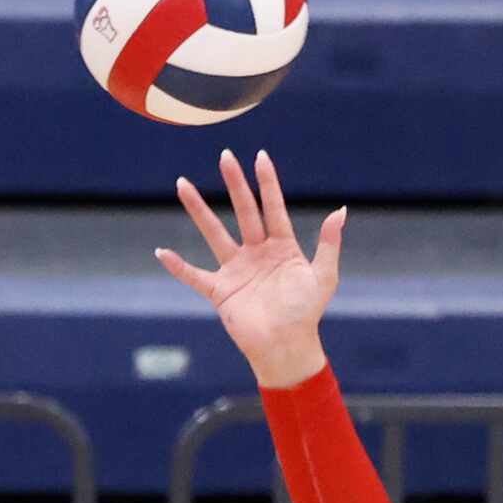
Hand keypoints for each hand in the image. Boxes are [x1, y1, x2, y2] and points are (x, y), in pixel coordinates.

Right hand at [154, 148, 345, 390]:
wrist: (286, 346)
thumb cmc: (307, 313)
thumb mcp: (324, 276)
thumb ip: (329, 243)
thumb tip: (340, 210)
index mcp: (282, 246)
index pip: (272, 206)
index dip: (267, 182)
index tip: (259, 157)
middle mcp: (256, 252)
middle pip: (243, 211)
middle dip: (234, 183)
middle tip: (225, 156)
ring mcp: (236, 269)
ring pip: (214, 232)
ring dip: (198, 210)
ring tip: (182, 185)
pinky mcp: (220, 291)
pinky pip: (195, 275)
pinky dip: (178, 266)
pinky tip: (161, 252)